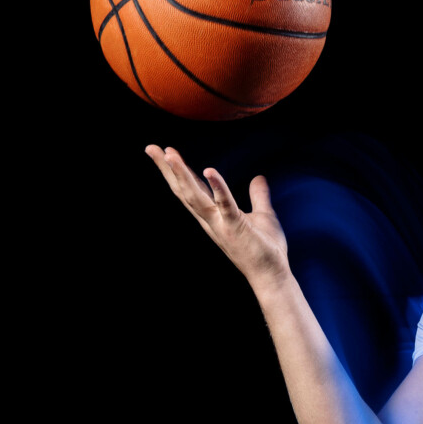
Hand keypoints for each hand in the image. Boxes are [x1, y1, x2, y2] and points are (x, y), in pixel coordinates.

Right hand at [145, 145, 289, 292]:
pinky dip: (217, 186)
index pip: (191, 189)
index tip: (164, 152)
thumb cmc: (266, 248)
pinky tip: (209, 170)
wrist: (271, 275)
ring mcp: (221, 223)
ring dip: (182, 174)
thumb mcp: (263, 215)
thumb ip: (258, 196)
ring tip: (169, 154)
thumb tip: (259, 177)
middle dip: (167, 169)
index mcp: (213, 215)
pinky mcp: (235, 226)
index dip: (178, 171)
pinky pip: (224, 204)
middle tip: (151, 148)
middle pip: (184, 190)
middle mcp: (211, 219)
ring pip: (195, 196)